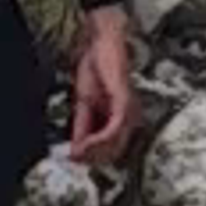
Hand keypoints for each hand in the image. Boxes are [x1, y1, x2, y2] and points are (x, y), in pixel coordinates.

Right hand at [67, 9, 139, 173]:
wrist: (98, 44)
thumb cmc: (95, 69)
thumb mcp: (83, 104)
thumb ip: (82, 128)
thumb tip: (75, 153)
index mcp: (121, 118)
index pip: (112, 149)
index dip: (94, 159)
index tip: (76, 161)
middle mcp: (129, 117)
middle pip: (115, 151)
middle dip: (93, 158)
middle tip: (75, 159)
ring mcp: (128, 110)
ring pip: (116, 144)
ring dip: (94, 152)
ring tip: (77, 153)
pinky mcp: (123, 101)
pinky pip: (114, 128)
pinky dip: (98, 139)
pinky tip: (85, 144)